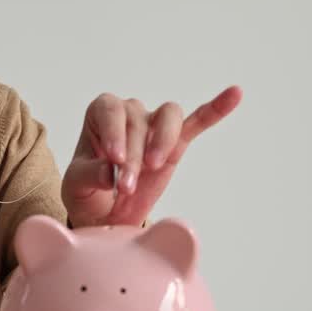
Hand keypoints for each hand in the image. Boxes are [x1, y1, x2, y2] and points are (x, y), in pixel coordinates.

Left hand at [61, 86, 241, 227]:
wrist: (106, 217)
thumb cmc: (87, 195)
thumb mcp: (76, 187)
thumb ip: (89, 175)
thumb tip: (110, 171)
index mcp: (100, 115)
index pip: (110, 110)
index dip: (114, 131)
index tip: (114, 160)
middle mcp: (129, 114)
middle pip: (139, 119)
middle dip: (134, 154)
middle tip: (126, 186)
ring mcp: (154, 127)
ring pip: (168, 115)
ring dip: (163, 140)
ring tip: (155, 166)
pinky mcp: (177, 143)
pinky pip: (199, 121)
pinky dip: (215, 109)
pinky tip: (234, 94)